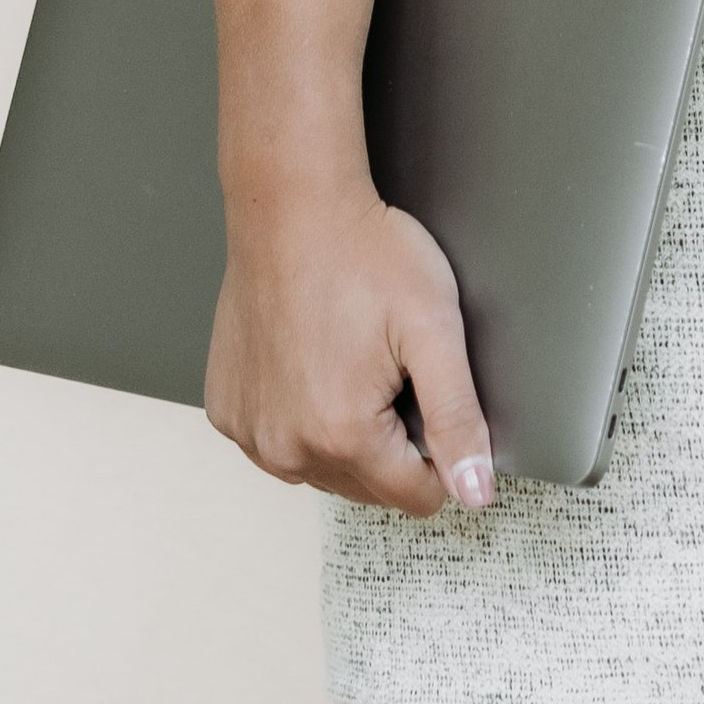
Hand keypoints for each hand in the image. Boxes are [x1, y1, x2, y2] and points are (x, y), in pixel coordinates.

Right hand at [204, 178, 494, 519]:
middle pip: (367, 486)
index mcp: (343, 435)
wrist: (292, 207)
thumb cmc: (362, 254)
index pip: (414, 496)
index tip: (428, 397)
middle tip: (388, 367)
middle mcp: (287, 447)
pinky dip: (298, 416)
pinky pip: (277, 442)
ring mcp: (250, 431)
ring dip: (343, 433)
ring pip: (321, 468)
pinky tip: (309, 362)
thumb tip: (475, 491)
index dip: (438, 453)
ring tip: (349, 359)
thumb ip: (457, 417)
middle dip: (389, 441)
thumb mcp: (433, 328)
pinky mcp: (227, 410)